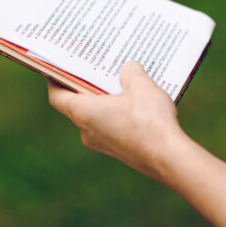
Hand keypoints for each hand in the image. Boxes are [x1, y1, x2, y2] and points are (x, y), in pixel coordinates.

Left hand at [47, 61, 189, 180]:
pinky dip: (119, 114)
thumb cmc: (149, 120)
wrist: (170, 158)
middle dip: (86, 86)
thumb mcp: (140, 84)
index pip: (57, 96)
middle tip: (95, 68)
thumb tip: (128, 69)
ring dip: (105, 101)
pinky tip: (138, 102)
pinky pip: (113, 127)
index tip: (58, 68)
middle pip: (77, 105)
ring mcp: (104, 145)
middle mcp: (87, 131)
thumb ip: (130, 72)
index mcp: (83, 113)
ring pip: (97, 117)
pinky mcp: (120, 151)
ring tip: (121, 82)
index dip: (55, 81)